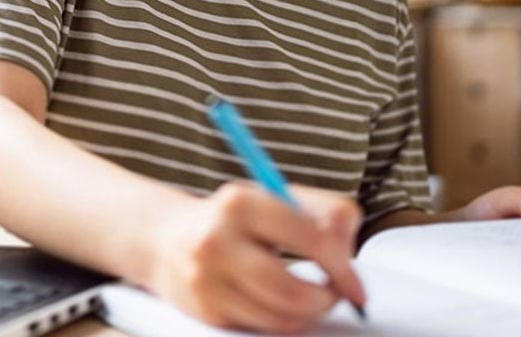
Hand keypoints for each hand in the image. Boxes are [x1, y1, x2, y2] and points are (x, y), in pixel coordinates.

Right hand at [141, 181, 364, 334]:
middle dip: (326, 300)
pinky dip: (282, 322)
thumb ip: (322, 211)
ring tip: (311, 299)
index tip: (355, 282)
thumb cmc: (233, 219)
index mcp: (241, 203)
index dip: (343, 267)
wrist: (165, 239)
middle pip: (293, 291)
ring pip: (281, 318)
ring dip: (308, 315)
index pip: (311, 239)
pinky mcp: (205, 310)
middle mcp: (217, 241)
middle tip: (335, 296)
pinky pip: (262, 329)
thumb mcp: (274, 198)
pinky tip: (280, 305)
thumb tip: (348, 243)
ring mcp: (207, 280)